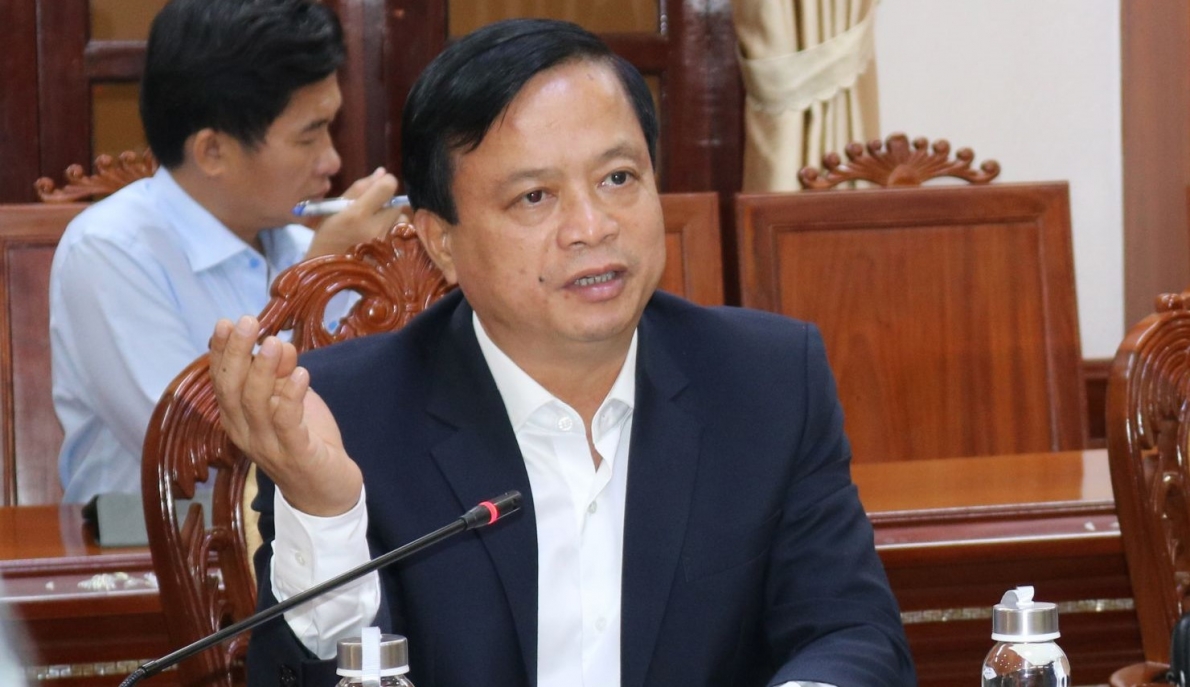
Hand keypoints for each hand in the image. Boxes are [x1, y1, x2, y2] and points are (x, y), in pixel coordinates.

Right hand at [209, 315, 362, 515]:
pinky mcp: (297, 455)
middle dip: (236, 353)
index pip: (222, 381)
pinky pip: (287, 424)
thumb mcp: (291, 402)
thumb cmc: (305, 443)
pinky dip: (291, 397)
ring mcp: (269, 446)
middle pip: (232, 389)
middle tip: (248, 321)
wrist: (326, 494)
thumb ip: (282, 376)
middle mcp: (246, 432)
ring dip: (263, 370)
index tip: (226, 322)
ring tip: (275, 342)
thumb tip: (278, 343)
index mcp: (239, 419)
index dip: (221, 352)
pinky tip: (300, 373)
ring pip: (255, 404)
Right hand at [306, 167, 405, 257]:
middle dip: (385, 205)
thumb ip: (360, 188)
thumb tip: (382, 172)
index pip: (388, 186)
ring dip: (391, 220)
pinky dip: (394, 234)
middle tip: (370, 214)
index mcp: (357, 213)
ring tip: (374, 229)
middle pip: (395, 203)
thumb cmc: (327, 237)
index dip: (385, 184)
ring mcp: (386, 244)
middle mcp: (376, 228)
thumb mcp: (335, 208)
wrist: (328, 272)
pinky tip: (380, 240)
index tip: (377, 190)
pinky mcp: (393, 256)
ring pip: (401, 220)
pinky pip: (401, 236)